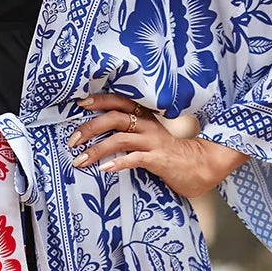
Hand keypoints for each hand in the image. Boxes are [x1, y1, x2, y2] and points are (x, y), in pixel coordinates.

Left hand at [65, 92, 246, 199]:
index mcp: (144, 116)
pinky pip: (134, 159)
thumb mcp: (148, 137)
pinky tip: (104, 170)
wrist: (199, 166)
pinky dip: (117, 163)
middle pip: (114, 118)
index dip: (99, 101)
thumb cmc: (168, 154)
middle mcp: (147, 125)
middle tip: (72, 140)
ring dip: (96, 150)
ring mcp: (153, 141)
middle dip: (89, 128)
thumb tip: (97, 135)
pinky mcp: (158, 159)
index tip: (80, 104)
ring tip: (80, 161)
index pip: (119, 101)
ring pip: (119, 139)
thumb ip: (128, 132)